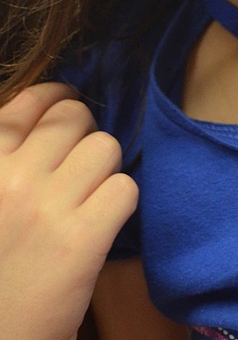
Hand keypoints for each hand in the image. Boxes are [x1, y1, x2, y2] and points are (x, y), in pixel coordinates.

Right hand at [0, 82, 137, 339]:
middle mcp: (7, 175)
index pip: (32, 101)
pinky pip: (125, 189)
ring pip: (106, 148)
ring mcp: (43, 205)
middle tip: (79, 177)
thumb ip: (7, 152)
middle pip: (76, 119)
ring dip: (105, 172)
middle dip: (84, 141)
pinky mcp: (80, 238)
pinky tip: (101, 232)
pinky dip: (120, 208)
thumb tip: (54, 101)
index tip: (66, 117)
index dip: (58, 102)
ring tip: (89, 206)